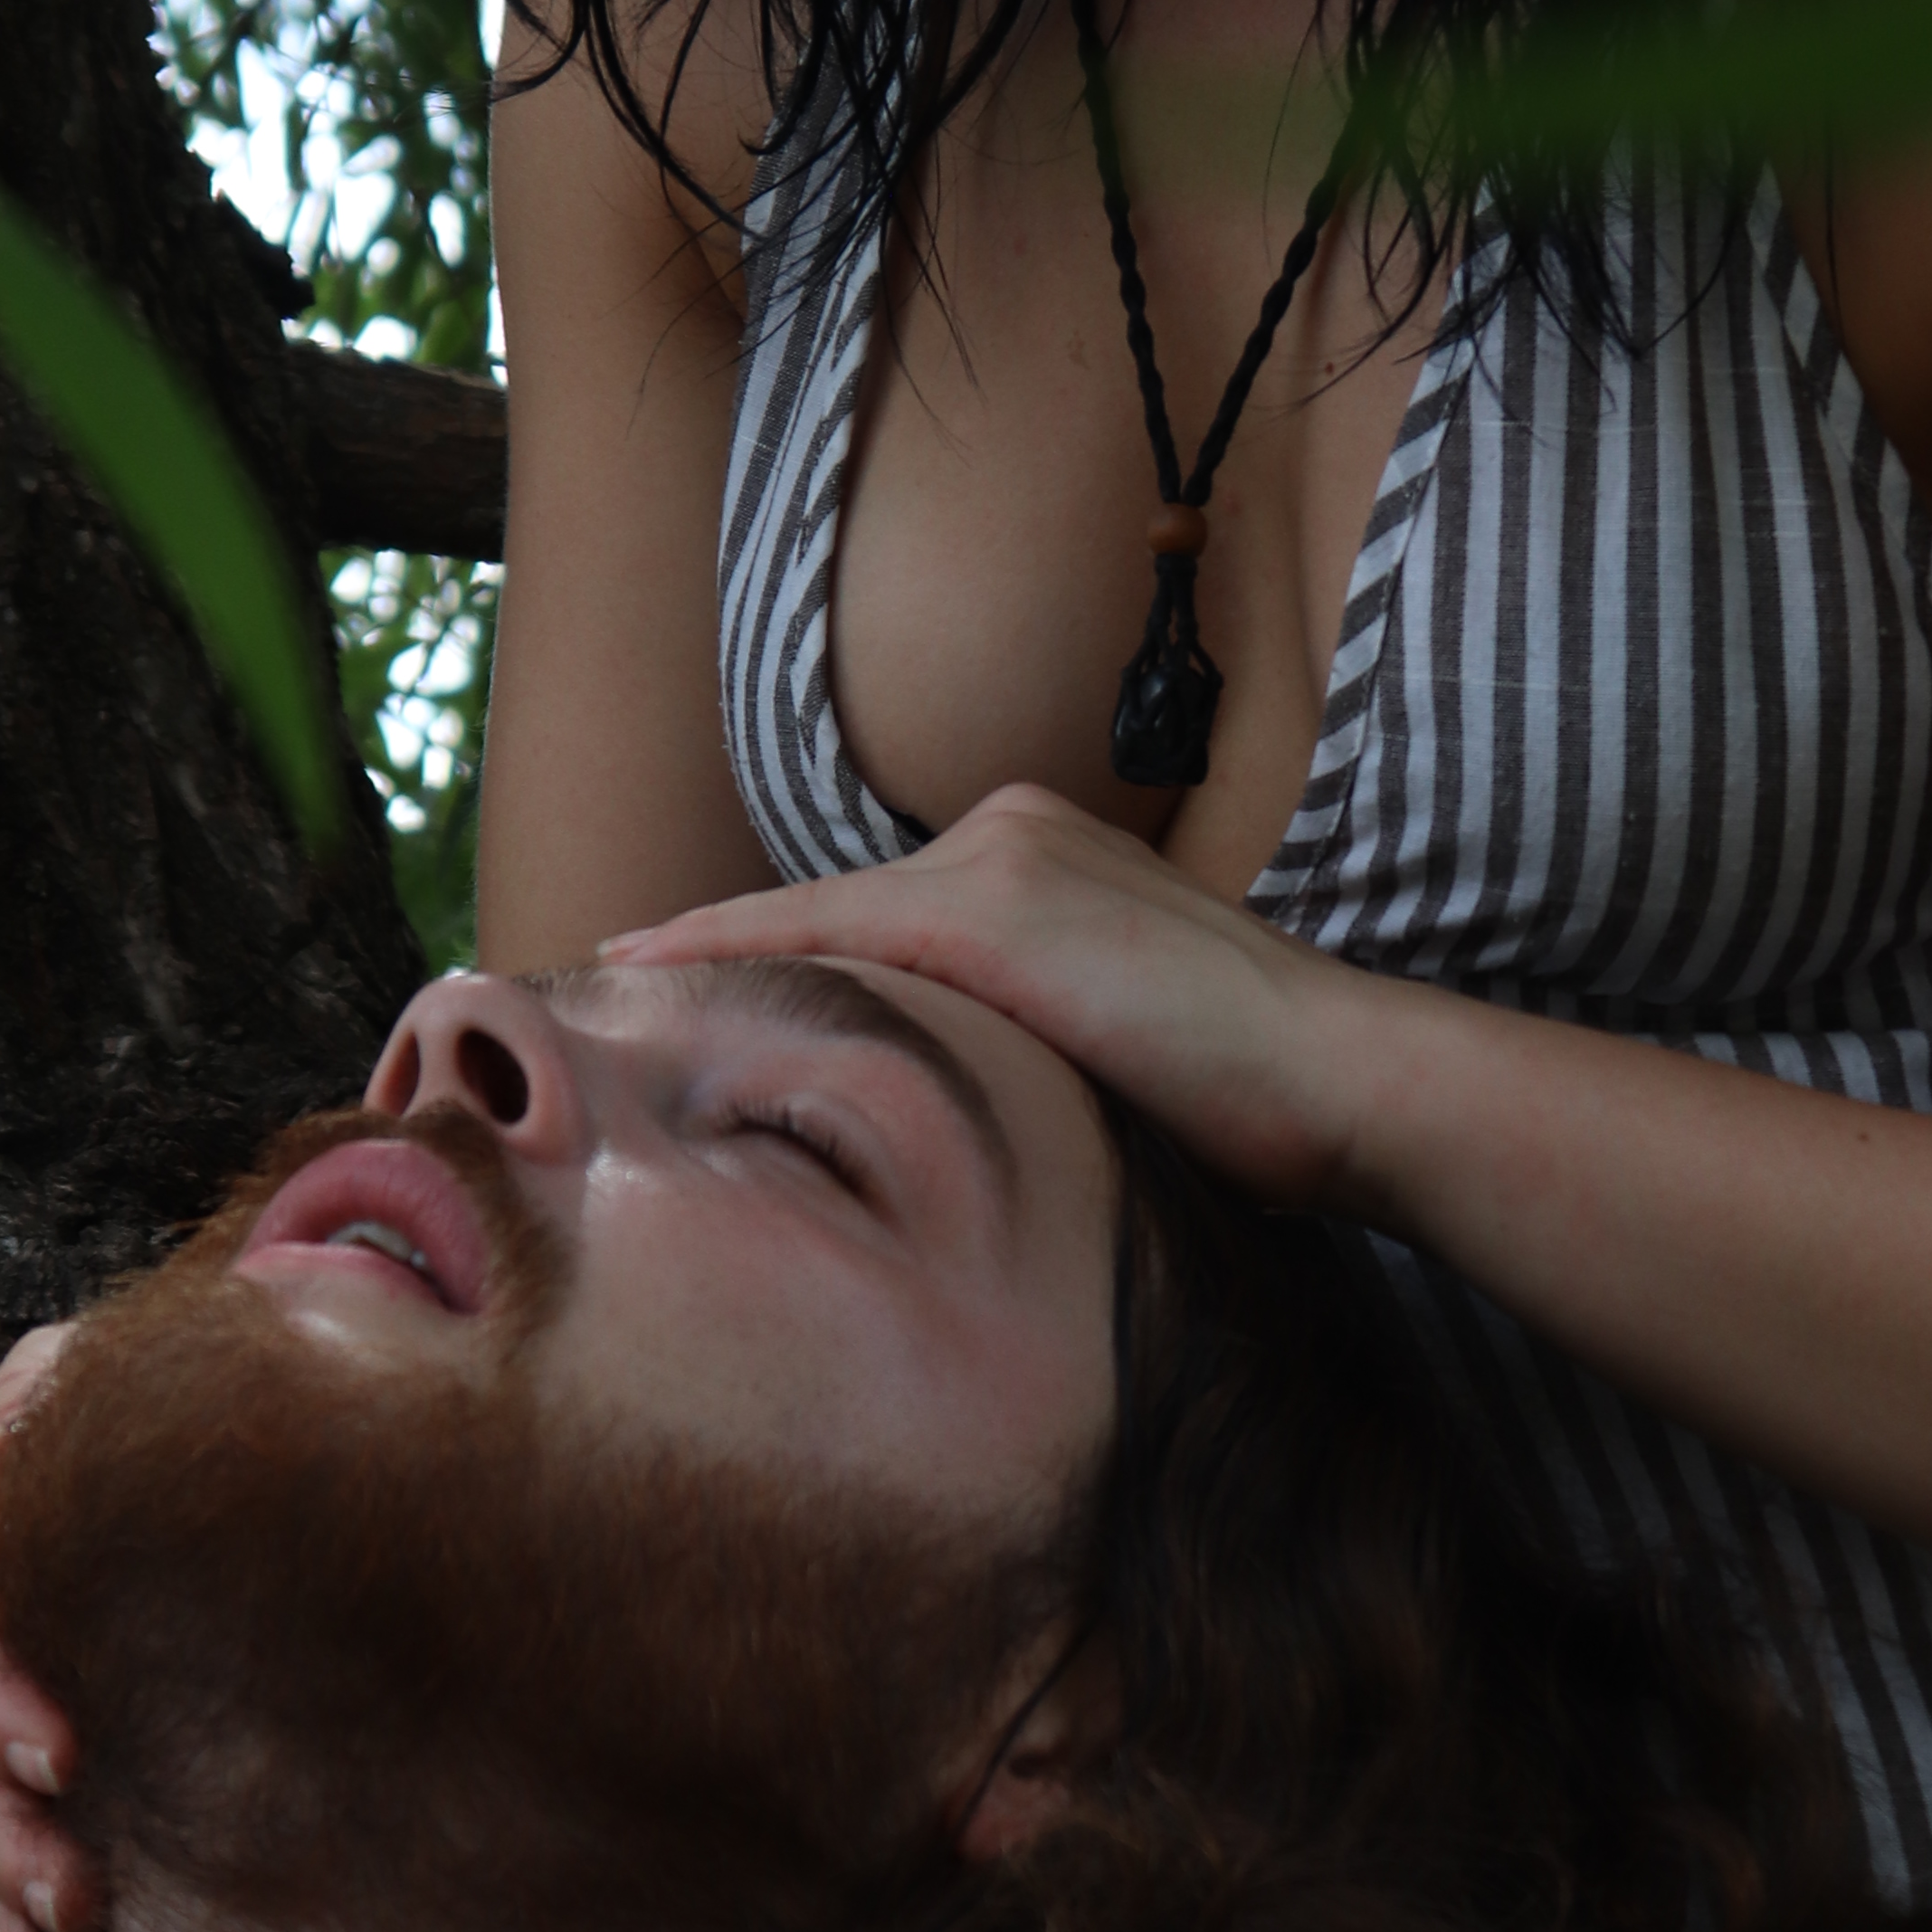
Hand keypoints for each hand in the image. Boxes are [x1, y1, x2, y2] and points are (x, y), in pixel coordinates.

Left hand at [601, 789, 1407, 1204]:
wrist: (1336, 1081)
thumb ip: (1024, 1036)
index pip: (873, 911)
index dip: (768, 950)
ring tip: (596, 987)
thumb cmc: (1246, 1099)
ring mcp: (1003, 859)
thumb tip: (941, 1101)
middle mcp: (1012, 829)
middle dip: (716, 951)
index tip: (672, 977)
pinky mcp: (994, 910)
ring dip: (703, 957)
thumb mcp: (1110, 1046)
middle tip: (598, 986)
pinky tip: (644, 972)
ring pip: (811, 916)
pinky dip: (727, 954)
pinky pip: (823, 933)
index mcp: (1042, 854)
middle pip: (825, 905)